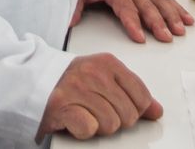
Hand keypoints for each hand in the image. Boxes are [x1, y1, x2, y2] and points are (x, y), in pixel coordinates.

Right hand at [37, 53, 160, 140]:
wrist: (37, 80)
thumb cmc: (74, 81)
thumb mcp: (106, 78)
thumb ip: (132, 93)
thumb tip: (156, 111)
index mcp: (108, 63)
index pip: (142, 96)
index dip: (135, 109)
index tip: (121, 107)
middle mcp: (94, 73)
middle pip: (129, 115)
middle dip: (116, 119)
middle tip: (99, 111)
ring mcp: (77, 89)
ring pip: (111, 125)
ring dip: (99, 126)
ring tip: (87, 114)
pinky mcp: (62, 106)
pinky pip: (89, 129)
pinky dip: (84, 130)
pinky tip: (78, 120)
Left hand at [71, 0, 193, 43]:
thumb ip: (76, 4)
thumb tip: (70, 22)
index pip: (125, 8)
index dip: (132, 23)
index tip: (140, 38)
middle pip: (146, 7)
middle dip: (157, 23)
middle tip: (166, 37)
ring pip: (160, 2)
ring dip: (171, 16)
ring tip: (180, 31)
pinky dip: (178, 9)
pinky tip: (187, 20)